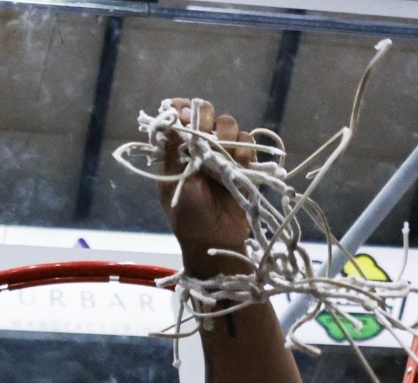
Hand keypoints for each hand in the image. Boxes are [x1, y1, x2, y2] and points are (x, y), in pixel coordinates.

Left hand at [155, 98, 254, 274]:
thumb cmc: (187, 214)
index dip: (182, 108)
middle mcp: (200, 145)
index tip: (184, 115)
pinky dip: (244, 149)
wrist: (214, 239)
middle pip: (207, 112)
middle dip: (206, 118)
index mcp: (178, 148)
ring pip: (229, 125)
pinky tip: (239, 165)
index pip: (179, 115)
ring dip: (226, 135)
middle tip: (206, 134)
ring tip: (222, 155)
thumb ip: (172, 151)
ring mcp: (223, 153)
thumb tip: (170, 120)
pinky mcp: (243, 163)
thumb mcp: (172, 182)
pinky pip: (247, 143)